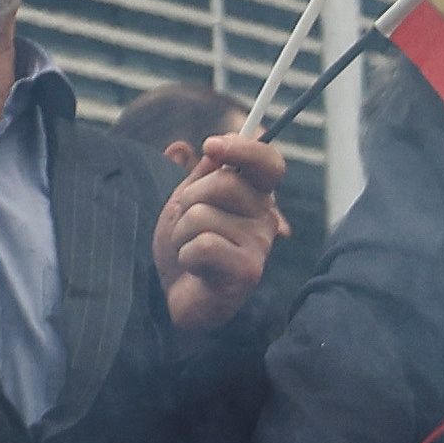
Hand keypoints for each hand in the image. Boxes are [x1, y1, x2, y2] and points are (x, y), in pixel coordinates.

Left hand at [154, 117, 291, 328]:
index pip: (268, 163)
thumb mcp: (186, 202)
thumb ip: (198, 174)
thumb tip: (198, 148)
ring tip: (188, 250)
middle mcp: (264, 219)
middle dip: (189, 199)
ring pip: (204, 215)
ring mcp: (259, 246)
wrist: (175, 296)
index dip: (244, 148)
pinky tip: (194, 268)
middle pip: (225, 183)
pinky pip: (203, 245)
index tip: (210, 146)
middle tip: (187, 223)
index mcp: (255, 197)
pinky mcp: (248, 272)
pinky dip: (185, 255)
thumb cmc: (184, 247)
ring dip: (181, 233)